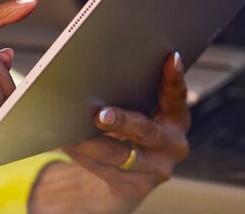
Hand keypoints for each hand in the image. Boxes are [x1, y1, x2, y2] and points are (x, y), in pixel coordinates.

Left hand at [29, 52, 191, 213]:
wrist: (127, 177)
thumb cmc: (130, 130)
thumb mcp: (140, 112)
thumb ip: (132, 95)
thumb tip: (95, 75)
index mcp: (177, 117)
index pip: (176, 95)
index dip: (174, 77)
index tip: (170, 58)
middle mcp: (173, 144)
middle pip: (145, 131)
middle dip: (121, 122)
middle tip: (99, 115)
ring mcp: (157, 168)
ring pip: (119, 154)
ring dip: (92, 143)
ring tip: (70, 132)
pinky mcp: (136, 187)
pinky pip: (104, 169)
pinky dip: (83, 155)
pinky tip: (67, 143)